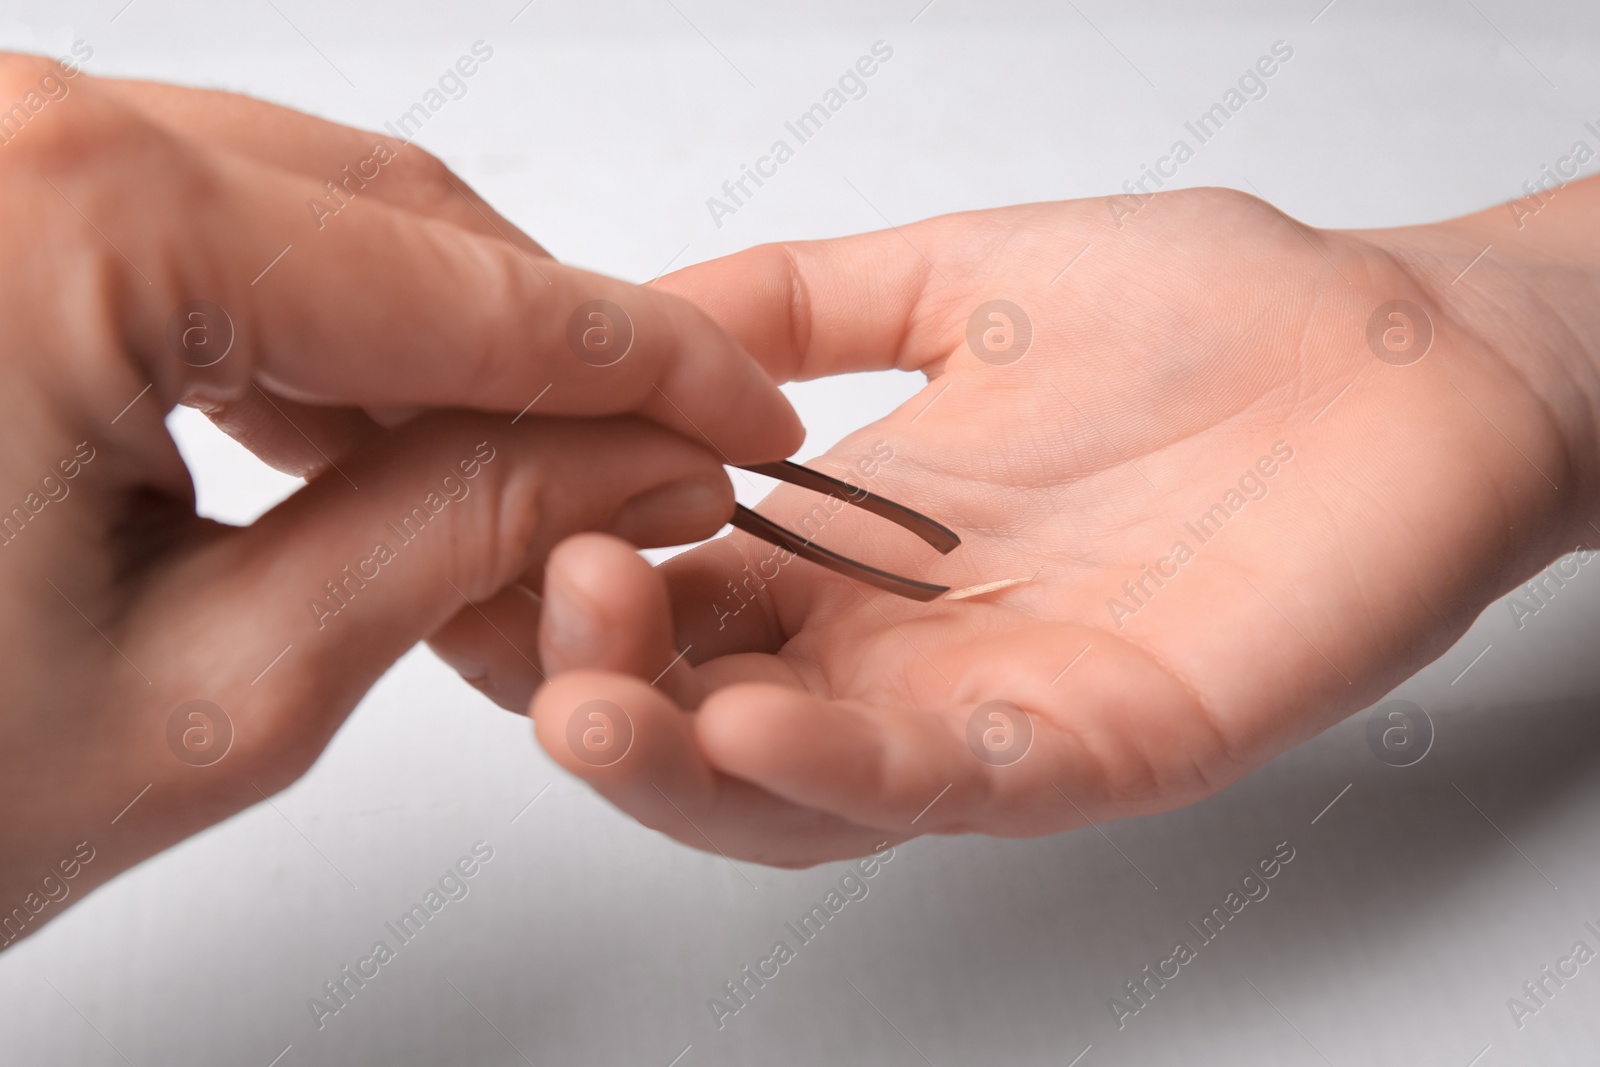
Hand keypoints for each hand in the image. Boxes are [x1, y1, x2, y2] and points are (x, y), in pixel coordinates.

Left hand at [0, 53, 799, 942]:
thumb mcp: (211, 692)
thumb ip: (454, 539)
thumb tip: (627, 463)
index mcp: (64, 222)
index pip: (462, 290)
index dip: (643, 369)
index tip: (738, 422)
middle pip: (387, 220)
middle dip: (547, 353)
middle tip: (653, 462)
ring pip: (290, 218)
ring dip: (425, 352)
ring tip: (512, 485)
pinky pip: (179, 234)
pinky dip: (296, 336)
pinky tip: (355, 437)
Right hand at [509, 184, 1599, 865]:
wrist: (1411, 349)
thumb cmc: (1215, 314)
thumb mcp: (954, 279)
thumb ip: (799, 302)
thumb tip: (634, 311)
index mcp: (861, 553)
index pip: (671, 599)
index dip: (562, 577)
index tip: (480, 512)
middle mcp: (911, 650)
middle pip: (704, 721)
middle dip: (589, 685)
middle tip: (513, 609)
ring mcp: (1002, 711)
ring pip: (799, 793)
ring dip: (676, 762)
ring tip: (581, 704)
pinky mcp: (1110, 744)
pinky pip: (951, 786)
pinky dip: (838, 767)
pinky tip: (746, 723)